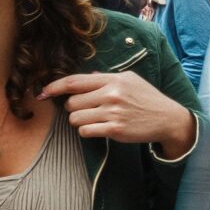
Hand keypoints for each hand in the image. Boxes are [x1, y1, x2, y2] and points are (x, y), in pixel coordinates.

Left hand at [41, 72, 195, 157]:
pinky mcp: (115, 129)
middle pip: (72, 103)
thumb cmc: (147, 98)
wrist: (167, 118)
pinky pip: (86, 131)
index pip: (75, 81)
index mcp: (112, 80)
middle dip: (74, 109)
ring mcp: (113, 112)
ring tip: (95, 120)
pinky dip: (88, 131)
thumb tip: (88, 78)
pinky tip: (100, 129)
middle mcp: (111, 94)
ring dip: (80, 121)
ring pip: (76, 119)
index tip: (42, 92)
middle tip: (89, 110)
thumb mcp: (130, 80)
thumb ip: (107, 79)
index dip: (54, 87)